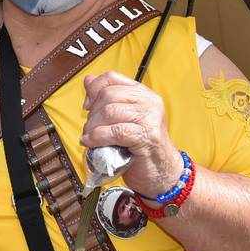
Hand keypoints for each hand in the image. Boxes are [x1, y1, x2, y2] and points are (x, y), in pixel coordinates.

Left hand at [79, 71, 182, 197]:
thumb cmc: (141, 147)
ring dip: (92, 126)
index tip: (87, 106)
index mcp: (143, 93)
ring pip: (109, 112)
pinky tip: (91, 143)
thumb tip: (88, 79)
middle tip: (90, 127)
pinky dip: (97, 137)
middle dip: (92, 113)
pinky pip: (114, 132)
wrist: (162, 172)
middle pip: (108, 95)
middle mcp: (149, 102)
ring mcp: (150, 118)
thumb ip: (107, 99)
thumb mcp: (123, 118)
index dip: (94, 89)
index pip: (112, 78)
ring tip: (90, 136)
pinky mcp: (147, 136)